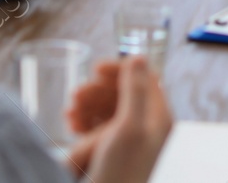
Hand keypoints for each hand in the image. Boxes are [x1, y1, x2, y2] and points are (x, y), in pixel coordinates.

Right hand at [66, 57, 173, 182]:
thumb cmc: (119, 173)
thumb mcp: (128, 127)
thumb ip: (135, 90)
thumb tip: (138, 56)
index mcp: (158, 118)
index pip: (146, 78)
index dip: (122, 69)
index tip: (97, 69)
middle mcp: (146, 125)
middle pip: (123, 91)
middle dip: (98, 88)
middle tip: (77, 94)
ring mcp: (127, 138)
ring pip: (106, 106)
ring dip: (87, 102)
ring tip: (71, 111)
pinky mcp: (109, 150)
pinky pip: (96, 124)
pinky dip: (82, 119)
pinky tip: (69, 123)